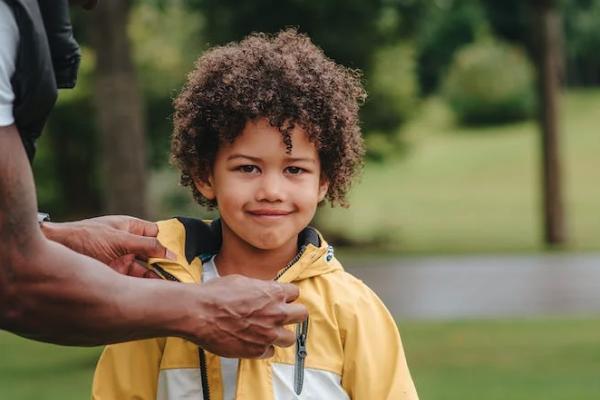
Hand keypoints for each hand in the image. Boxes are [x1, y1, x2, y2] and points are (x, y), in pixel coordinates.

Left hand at [41, 215, 175, 277]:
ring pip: (146, 271)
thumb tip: (172, 254)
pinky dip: (146, 288)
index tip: (185, 256)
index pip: (157, 234)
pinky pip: (135, 283)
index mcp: (130, 228)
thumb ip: (147, 246)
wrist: (53, 252)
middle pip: (154, 255)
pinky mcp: (114, 277)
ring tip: (174, 288)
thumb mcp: (119, 240)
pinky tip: (157, 294)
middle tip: (185, 277)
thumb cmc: (83, 238)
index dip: (171, 244)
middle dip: (168, 265)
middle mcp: (128, 245)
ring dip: (159, 279)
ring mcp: (121, 261)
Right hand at [182, 275, 307, 357]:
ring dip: (281, 334)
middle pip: (301, 315)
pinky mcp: (257, 350)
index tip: (281, 298)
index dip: (287, 295)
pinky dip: (263, 348)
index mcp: (274, 293)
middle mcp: (276, 314)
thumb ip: (259, 288)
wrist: (199, 313)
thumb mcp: (242, 281)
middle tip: (281, 315)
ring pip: (290, 338)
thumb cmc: (216, 294)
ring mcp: (268, 334)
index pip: (295, 293)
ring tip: (268, 331)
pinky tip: (253, 341)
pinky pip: (269, 352)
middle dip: (292, 314)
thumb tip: (264, 290)